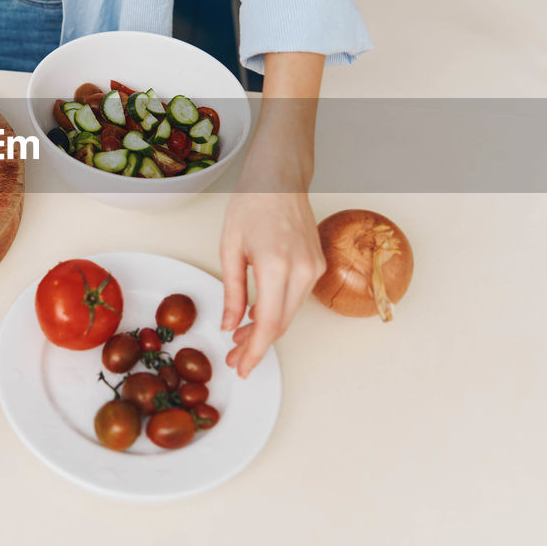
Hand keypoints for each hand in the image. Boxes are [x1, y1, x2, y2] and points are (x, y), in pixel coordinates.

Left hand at [219, 190, 325, 378]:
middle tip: (235, 358)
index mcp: (276, 265)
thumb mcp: (230, 248)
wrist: (279, 178)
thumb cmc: (252, 204)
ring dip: (267, 330)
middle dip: (257, 345)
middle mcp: (301, 270)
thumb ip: (232, 291)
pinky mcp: (317, 265)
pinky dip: (278, 311)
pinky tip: (257, 315)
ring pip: (290, 313)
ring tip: (240, 339)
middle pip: (281, 324)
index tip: (242, 367)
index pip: (267, 323)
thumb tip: (229, 325)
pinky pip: (296, 298)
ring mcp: (313, 268)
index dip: (254, 350)